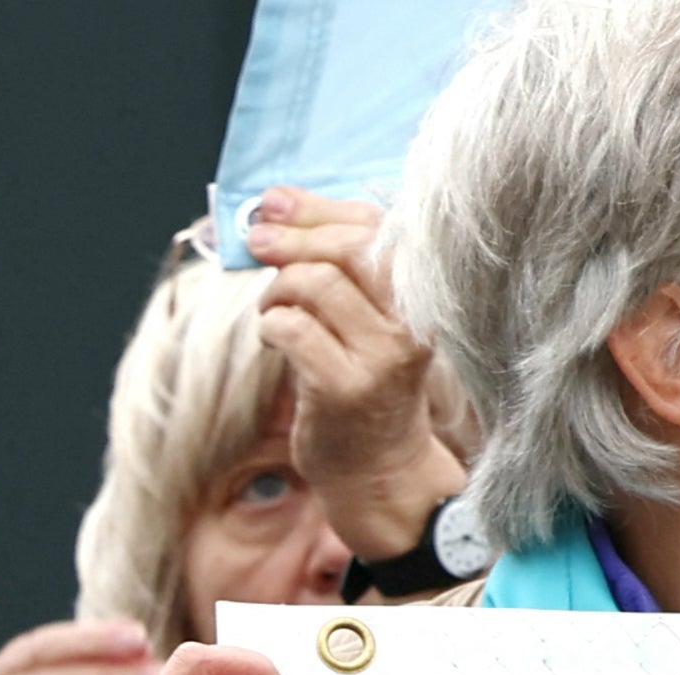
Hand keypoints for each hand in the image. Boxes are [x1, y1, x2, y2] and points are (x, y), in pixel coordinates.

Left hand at [247, 193, 469, 565]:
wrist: (380, 467)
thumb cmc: (363, 382)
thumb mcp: (364, 316)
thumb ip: (334, 265)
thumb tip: (276, 211)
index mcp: (423, 290)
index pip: (378, 223)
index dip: (319, 207)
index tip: (273, 202)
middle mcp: (412, 318)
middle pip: (349, 246)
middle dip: (291, 237)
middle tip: (255, 242)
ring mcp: (381, 354)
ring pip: (316, 284)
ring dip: (276, 289)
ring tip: (272, 308)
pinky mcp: (345, 387)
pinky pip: (292, 330)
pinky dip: (270, 325)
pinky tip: (273, 338)